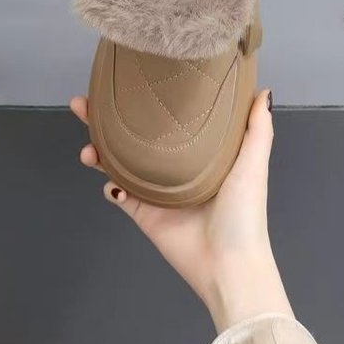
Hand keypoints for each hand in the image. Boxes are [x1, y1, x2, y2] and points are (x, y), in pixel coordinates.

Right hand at [70, 90, 293, 332]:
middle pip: (130, 136)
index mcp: (197, 153)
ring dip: (97, 152)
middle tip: (82, 104)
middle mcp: (171, 167)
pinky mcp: (143, 213)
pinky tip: (107, 180)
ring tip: (87, 148)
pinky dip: (109, 185)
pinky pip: (118, 194)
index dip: (140, 99)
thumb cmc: (243, 212)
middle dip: (103, 120)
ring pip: (116, 163)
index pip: (162, 117)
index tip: (123, 79)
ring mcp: (154, 190)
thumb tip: (262, 89)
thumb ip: (257, 130)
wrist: (228, 264)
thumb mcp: (253, 165)